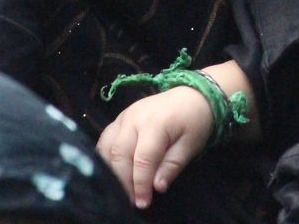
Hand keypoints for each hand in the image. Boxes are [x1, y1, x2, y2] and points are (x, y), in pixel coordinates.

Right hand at [97, 87, 212, 208]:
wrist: (192, 95)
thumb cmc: (194, 121)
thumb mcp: (191, 145)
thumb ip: (172, 166)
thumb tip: (157, 188)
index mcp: (155, 123)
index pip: (142, 159)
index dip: (140, 184)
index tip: (142, 203)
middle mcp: (134, 118)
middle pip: (120, 154)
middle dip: (123, 181)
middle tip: (131, 200)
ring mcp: (124, 116)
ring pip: (107, 147)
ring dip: (110, 171)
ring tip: (122, 189)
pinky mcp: (119, 118)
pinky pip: (105, 139)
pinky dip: (104, 158)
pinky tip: (111, 171)